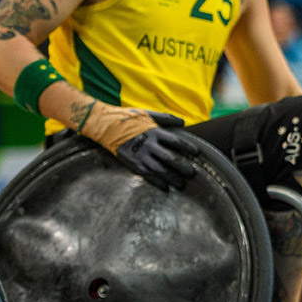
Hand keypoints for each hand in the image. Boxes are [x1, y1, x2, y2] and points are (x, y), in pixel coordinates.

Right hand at [79, 104, 197, 190]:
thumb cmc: (129, 119)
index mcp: (154, 132)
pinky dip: (157, 183)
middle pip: (169, 158)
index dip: (187, 148)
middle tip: (192, 173)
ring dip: (172, 178)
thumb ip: (166, 118)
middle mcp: (149, 145)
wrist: (105, 126)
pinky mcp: (133, 164)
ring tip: (181, 184)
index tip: (196, 153)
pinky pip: (147, 176)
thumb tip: (183, 122)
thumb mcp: (148, 114)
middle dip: (182, 167)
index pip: (175, 142)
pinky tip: (166, 188)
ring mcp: (140, 156)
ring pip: (159, 170)